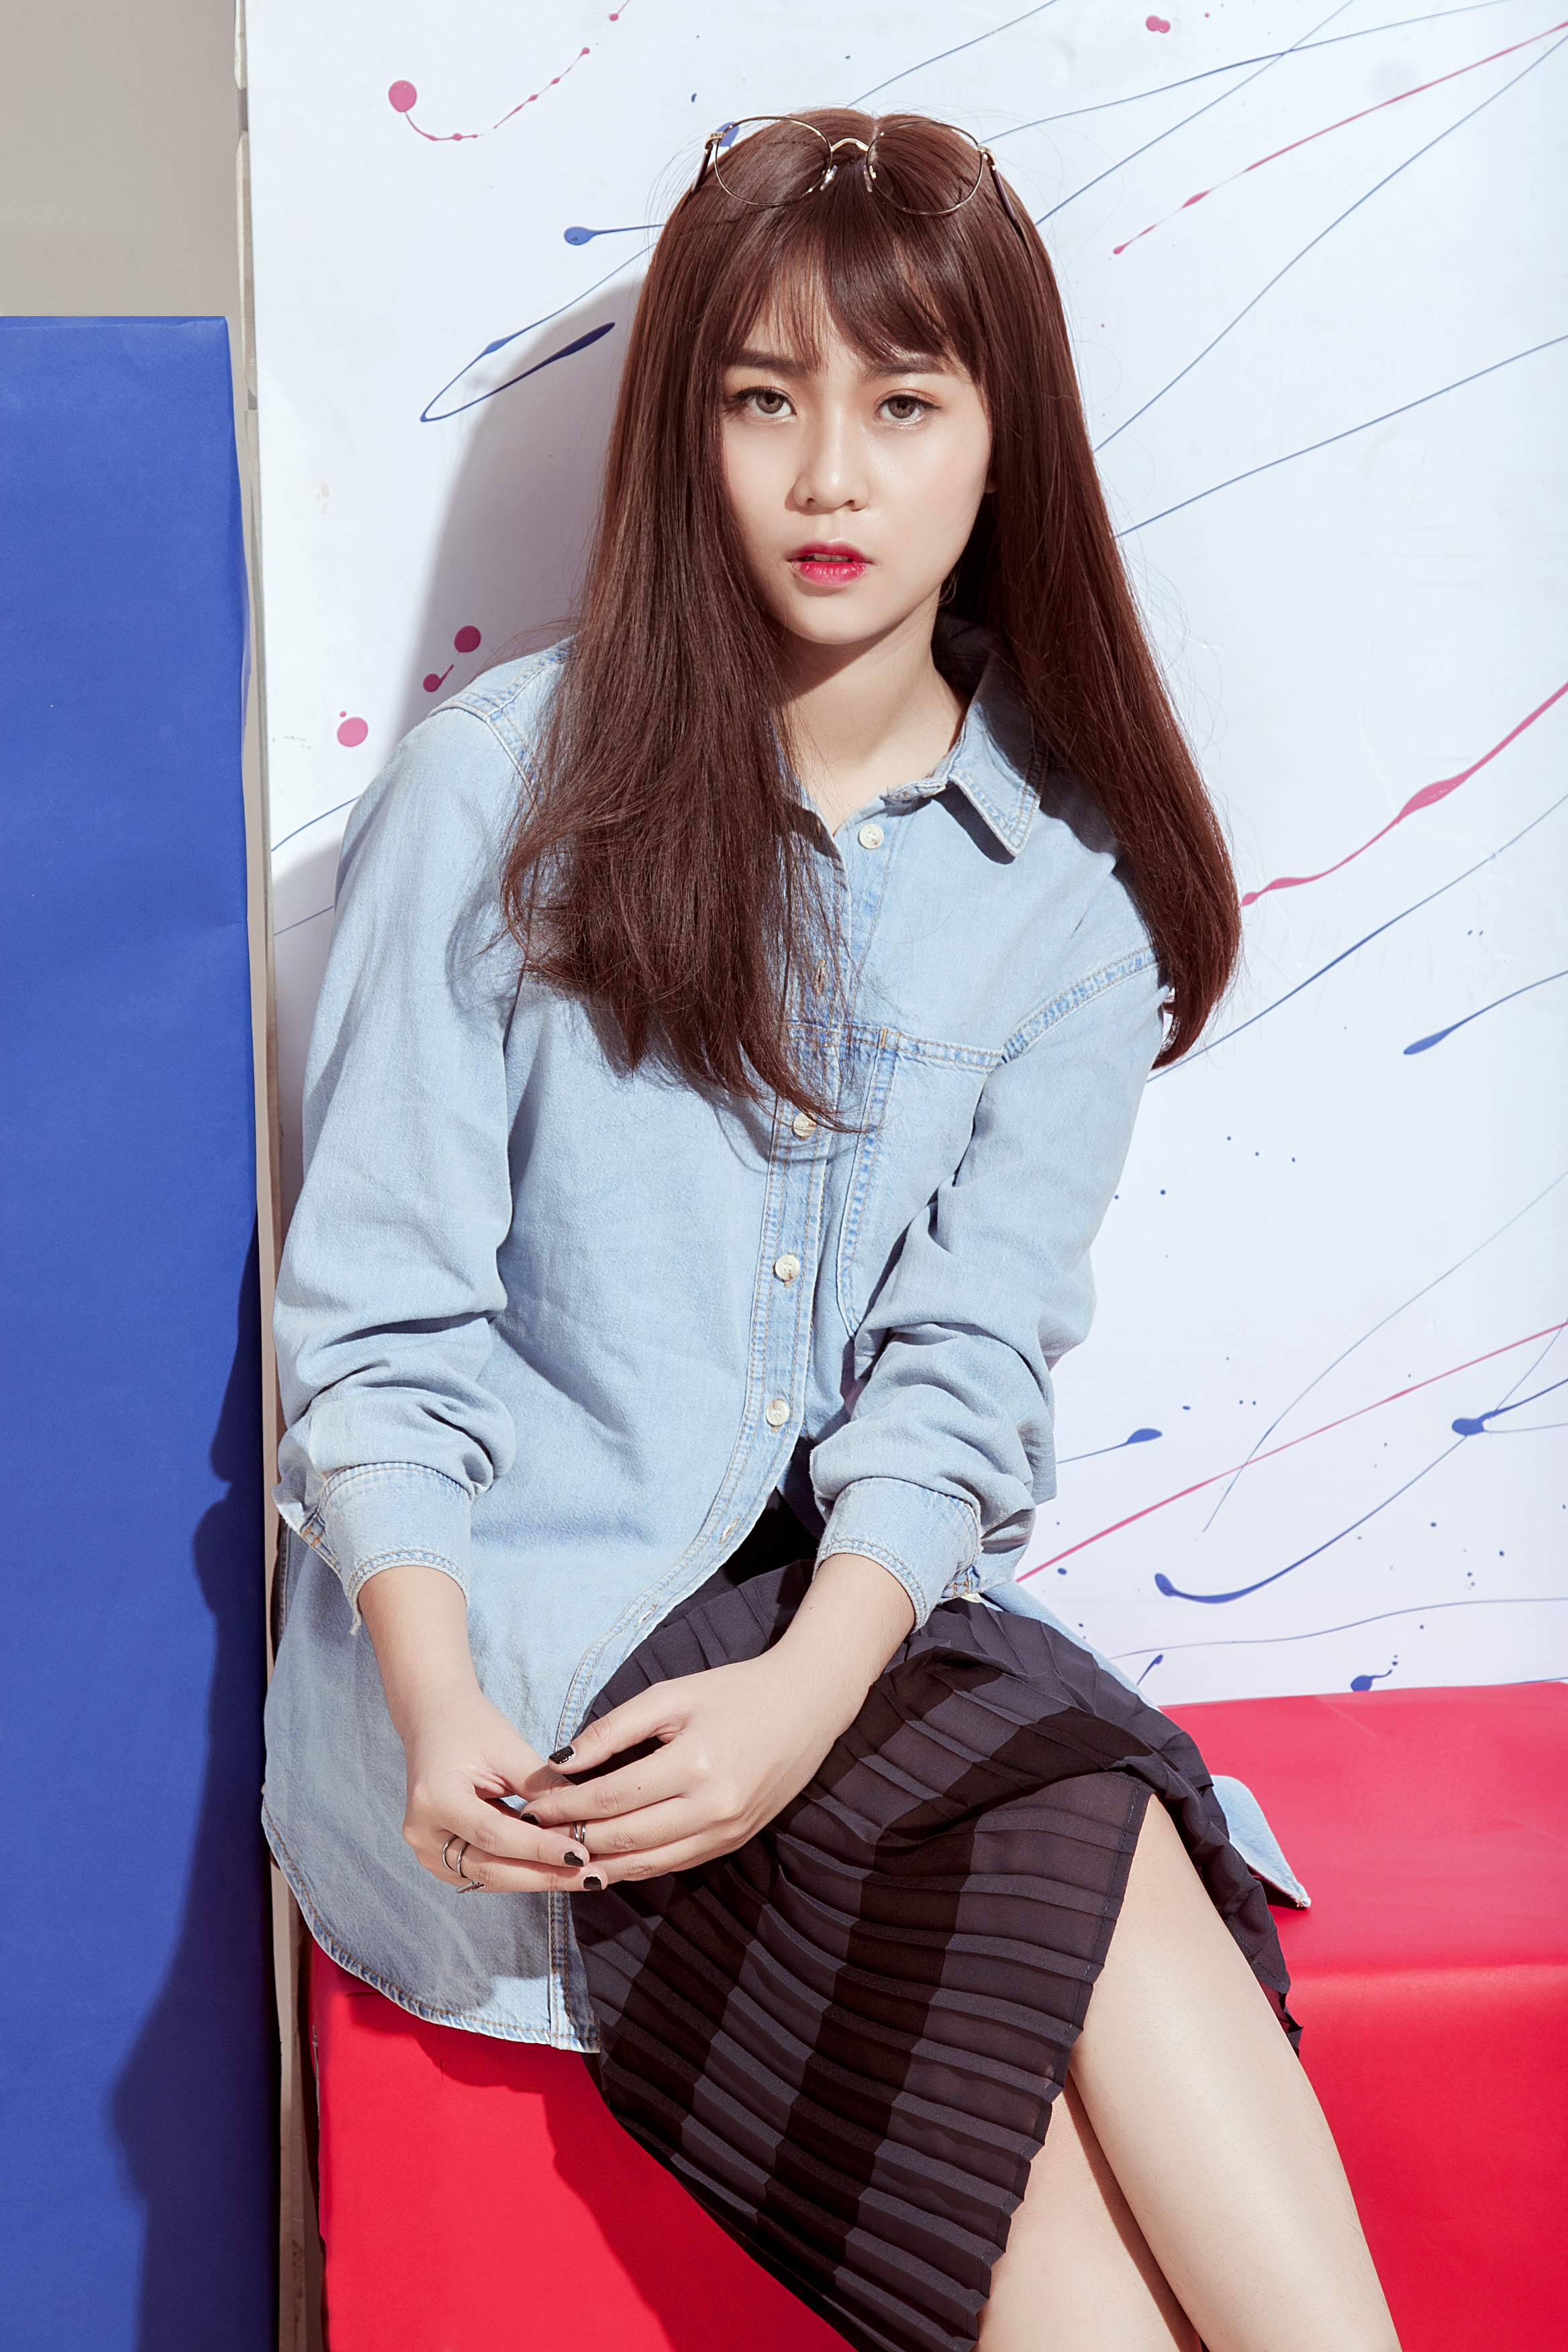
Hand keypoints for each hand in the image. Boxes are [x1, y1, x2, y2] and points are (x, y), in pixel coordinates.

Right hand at [398, 1682, 595, 1893]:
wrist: (435, 1721)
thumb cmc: (470, 1726)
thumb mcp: (509, 1749)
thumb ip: (544, 1786)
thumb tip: (585, 1818)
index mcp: (435, 1800)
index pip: (494, 1835)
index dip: (540, 1849)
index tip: (582, 1854)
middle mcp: (423, 1834)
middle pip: (491, 1867)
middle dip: (545, 1874)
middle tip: (591, 1876)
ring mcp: (428, 1851)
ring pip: (491, 1877)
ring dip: (538, 1878)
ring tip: (584, 1876)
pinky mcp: (441, 1859)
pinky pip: (486, 1873)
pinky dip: (522, 1871)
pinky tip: (557, 1869)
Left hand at [528, 1550, 915, 1885]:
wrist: (807, 1705)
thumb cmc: (735, 1691)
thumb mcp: (672, 1695)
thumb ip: (614, 1728)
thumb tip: (561, 1762)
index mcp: (694, 1763)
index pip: (611, 1797)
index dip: (566, 1805)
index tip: (533, 1804)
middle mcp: (712, 1806)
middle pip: (624, 1838)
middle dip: (573, 1837)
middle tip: (536, 1833)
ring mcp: (726, 1830)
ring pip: (647, 1863)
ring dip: (599, 1863)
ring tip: (560, 1854)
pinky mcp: (734, 1841)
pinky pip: (674, 1864)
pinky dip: (635, 1866)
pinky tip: (606, 1860)